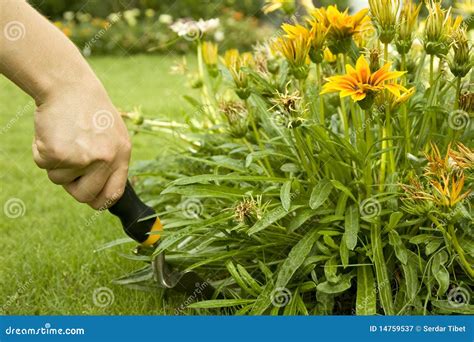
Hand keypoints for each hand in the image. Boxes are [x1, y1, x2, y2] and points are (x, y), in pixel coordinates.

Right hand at [32, 84, 130, 209]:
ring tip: (64, 137)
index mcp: (121, 155)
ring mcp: (82, 158)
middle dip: (73, 187)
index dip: (99, 200)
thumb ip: (111, 162)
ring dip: (56, 164)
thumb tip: (104, 194)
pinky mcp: (58, 153)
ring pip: (59, 180)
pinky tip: (52, 132)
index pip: (113, 194)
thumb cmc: (90, 110)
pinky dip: (41, 151)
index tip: (91, 199)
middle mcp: (105, 159)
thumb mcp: (112, 135)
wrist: (68, 85)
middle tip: (69, 164)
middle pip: (85, 196)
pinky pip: (43, 165)